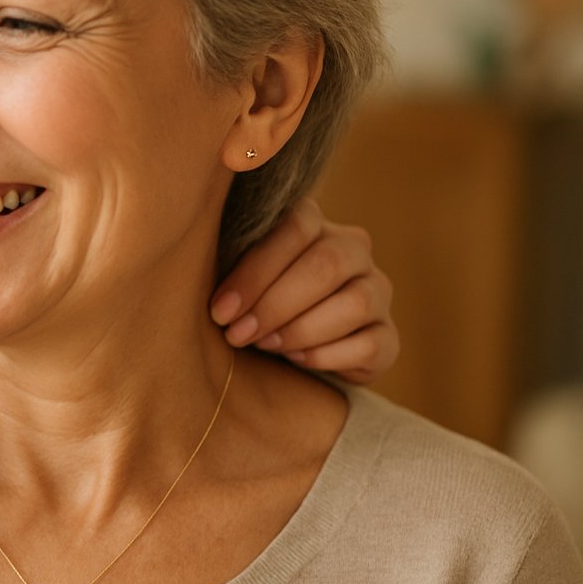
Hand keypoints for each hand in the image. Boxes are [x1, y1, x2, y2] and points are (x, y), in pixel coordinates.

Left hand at [210, 197, 396, 383]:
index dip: (256, 271)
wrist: (278, 352)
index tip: (220, 310)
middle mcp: (353, 250)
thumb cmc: (244, 302)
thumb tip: (197, 262)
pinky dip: (327, 355)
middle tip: (237, 334)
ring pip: (356, 302)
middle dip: (275, 304)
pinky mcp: (387, 337)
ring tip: (265, 345)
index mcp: (312, 224)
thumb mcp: (231, 275)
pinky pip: (371, 343)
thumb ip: (223, 257)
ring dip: (302, 329)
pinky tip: (296, 360)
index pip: (295, 227)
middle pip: (327, 264)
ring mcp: (377, 291)